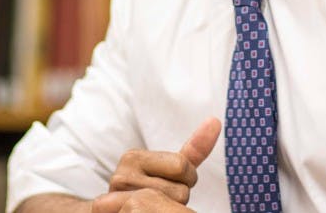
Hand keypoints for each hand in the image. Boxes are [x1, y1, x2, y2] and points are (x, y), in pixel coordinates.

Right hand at [91, 117, 221, 212]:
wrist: (109, 210)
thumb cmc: (146, 188)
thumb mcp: (169, 169)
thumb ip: (192, 150)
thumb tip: (216, 121)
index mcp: (134, 157)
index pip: (182, 166)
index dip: (186, 179)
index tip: (169, 183)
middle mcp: (121, 175)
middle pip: (179, 192)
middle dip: (177, 198)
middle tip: (159, 199)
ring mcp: (114, 199)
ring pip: (171, 209)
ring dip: (168, 211)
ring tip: (150, 209)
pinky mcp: (110, 211)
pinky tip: (145, 212)